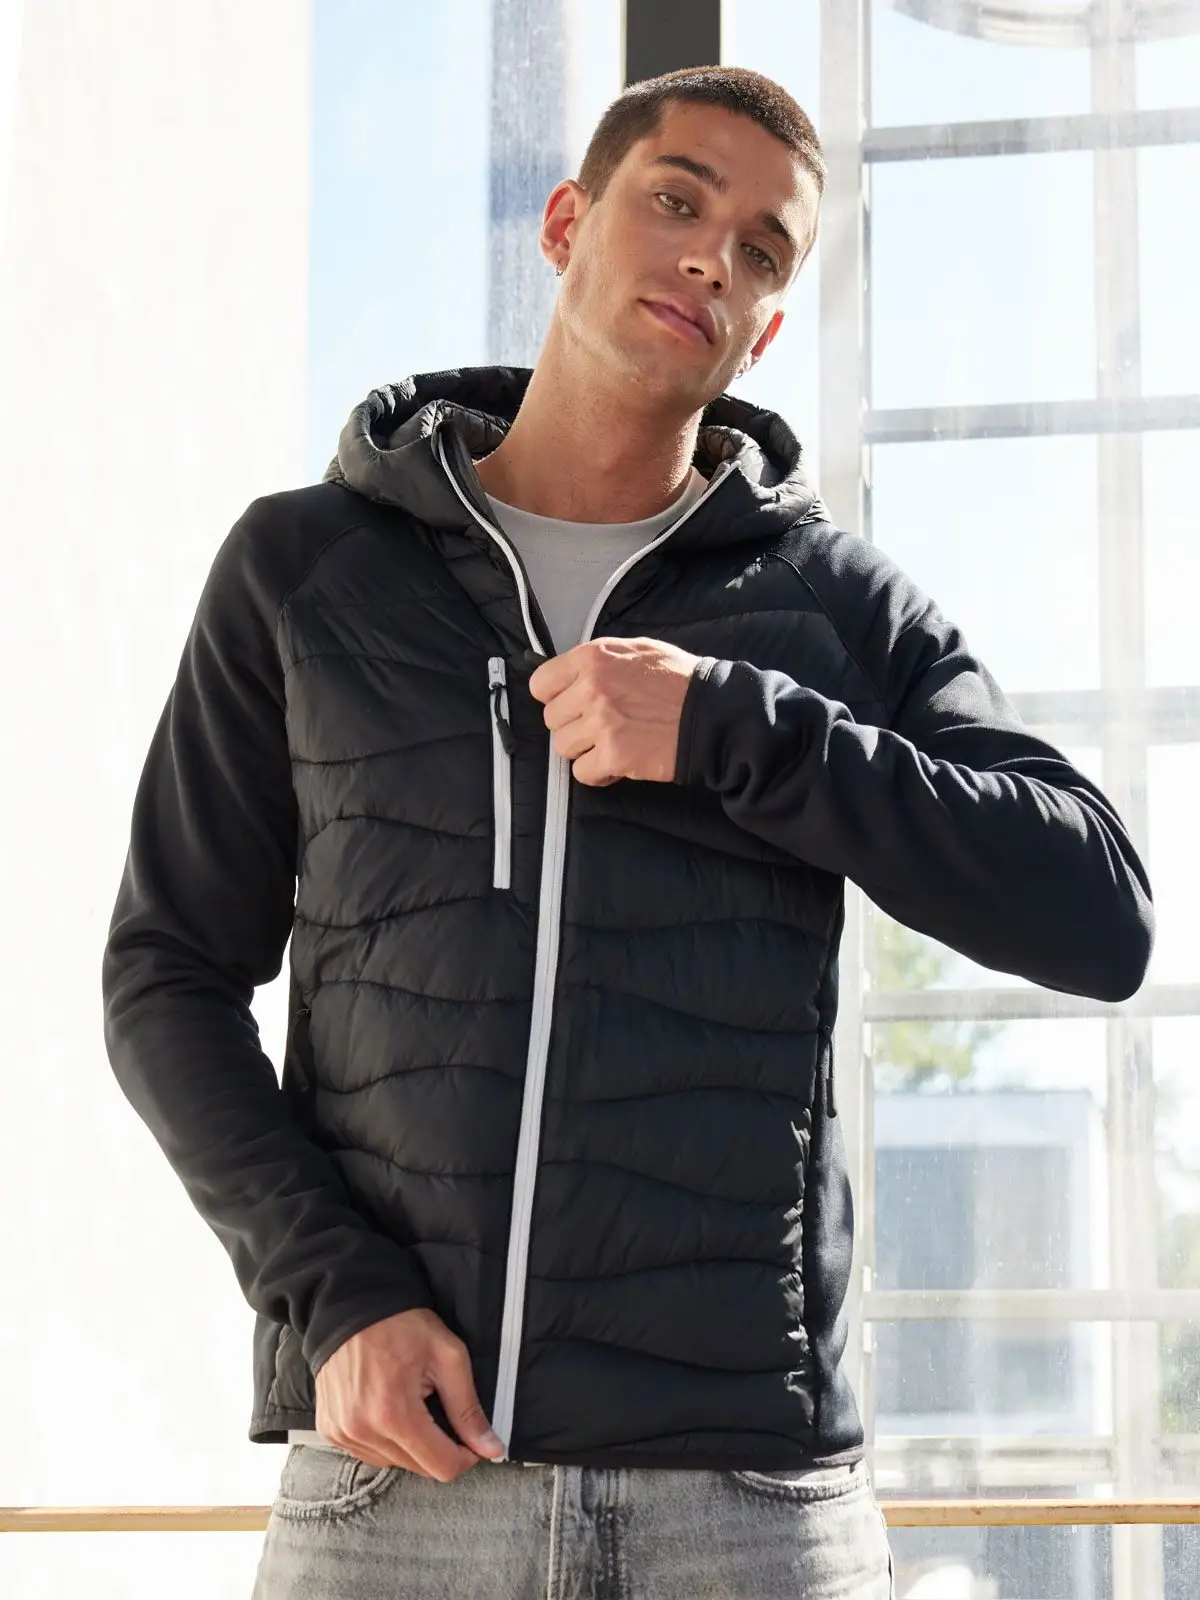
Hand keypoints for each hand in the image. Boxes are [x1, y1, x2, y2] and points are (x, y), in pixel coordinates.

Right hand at [313, 1307, 503, 1479]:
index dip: (465, 1456)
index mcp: (395, 1415)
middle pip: (419, 1468)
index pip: (441, 1467)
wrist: (352, 1306)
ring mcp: (342, 1434)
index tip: (470, 1438)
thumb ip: (468, 1408)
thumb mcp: (447, 1356)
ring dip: (411, 1445)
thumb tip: (492, 1448)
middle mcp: (363, 1432)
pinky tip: (388, 1410)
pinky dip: (385, 1441)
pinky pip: (369, 1454)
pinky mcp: (330, 1432)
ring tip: (411, 1404)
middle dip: (438, 1447)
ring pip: (394, 1464)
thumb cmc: (401, 1325)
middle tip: (439, 1409)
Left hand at [528, 636, 699, 785]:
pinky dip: (597, 773)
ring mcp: (602, 723)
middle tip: (600, 726)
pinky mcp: (615, 754)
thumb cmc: (680, 680)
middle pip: (552, 719)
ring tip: (609, 744)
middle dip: (573, 725)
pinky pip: (582, 773)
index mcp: (594, 658)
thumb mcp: (638, 650)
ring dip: (584, 750)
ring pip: (563, 747)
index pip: (542, 684)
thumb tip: (571, 675)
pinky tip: (616, 764)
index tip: (570, 704)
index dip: (555, 698)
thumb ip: (601, 660)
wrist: (712, 712)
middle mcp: (592, 688)